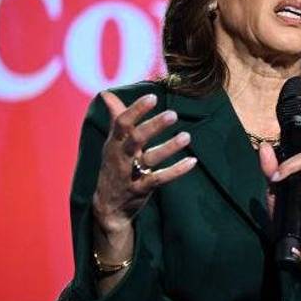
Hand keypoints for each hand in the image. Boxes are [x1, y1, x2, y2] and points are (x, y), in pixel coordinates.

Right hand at [91, 92, 196, 233]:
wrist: (108, 206)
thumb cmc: (114, 167)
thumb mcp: (112, 143)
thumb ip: (115, 118)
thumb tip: (107, 93)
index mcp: (113, 143)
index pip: (121, 123)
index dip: (136, 109)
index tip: (153, 96)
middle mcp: (120, 157)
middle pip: (136, 138)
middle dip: (153, 126)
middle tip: (173, 114)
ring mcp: (130, 174)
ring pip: (150, 158)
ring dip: (169, 147)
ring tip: (187, 136)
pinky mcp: (141, 189)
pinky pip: (159, 179)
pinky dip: (176, 171)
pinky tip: (192, 161)